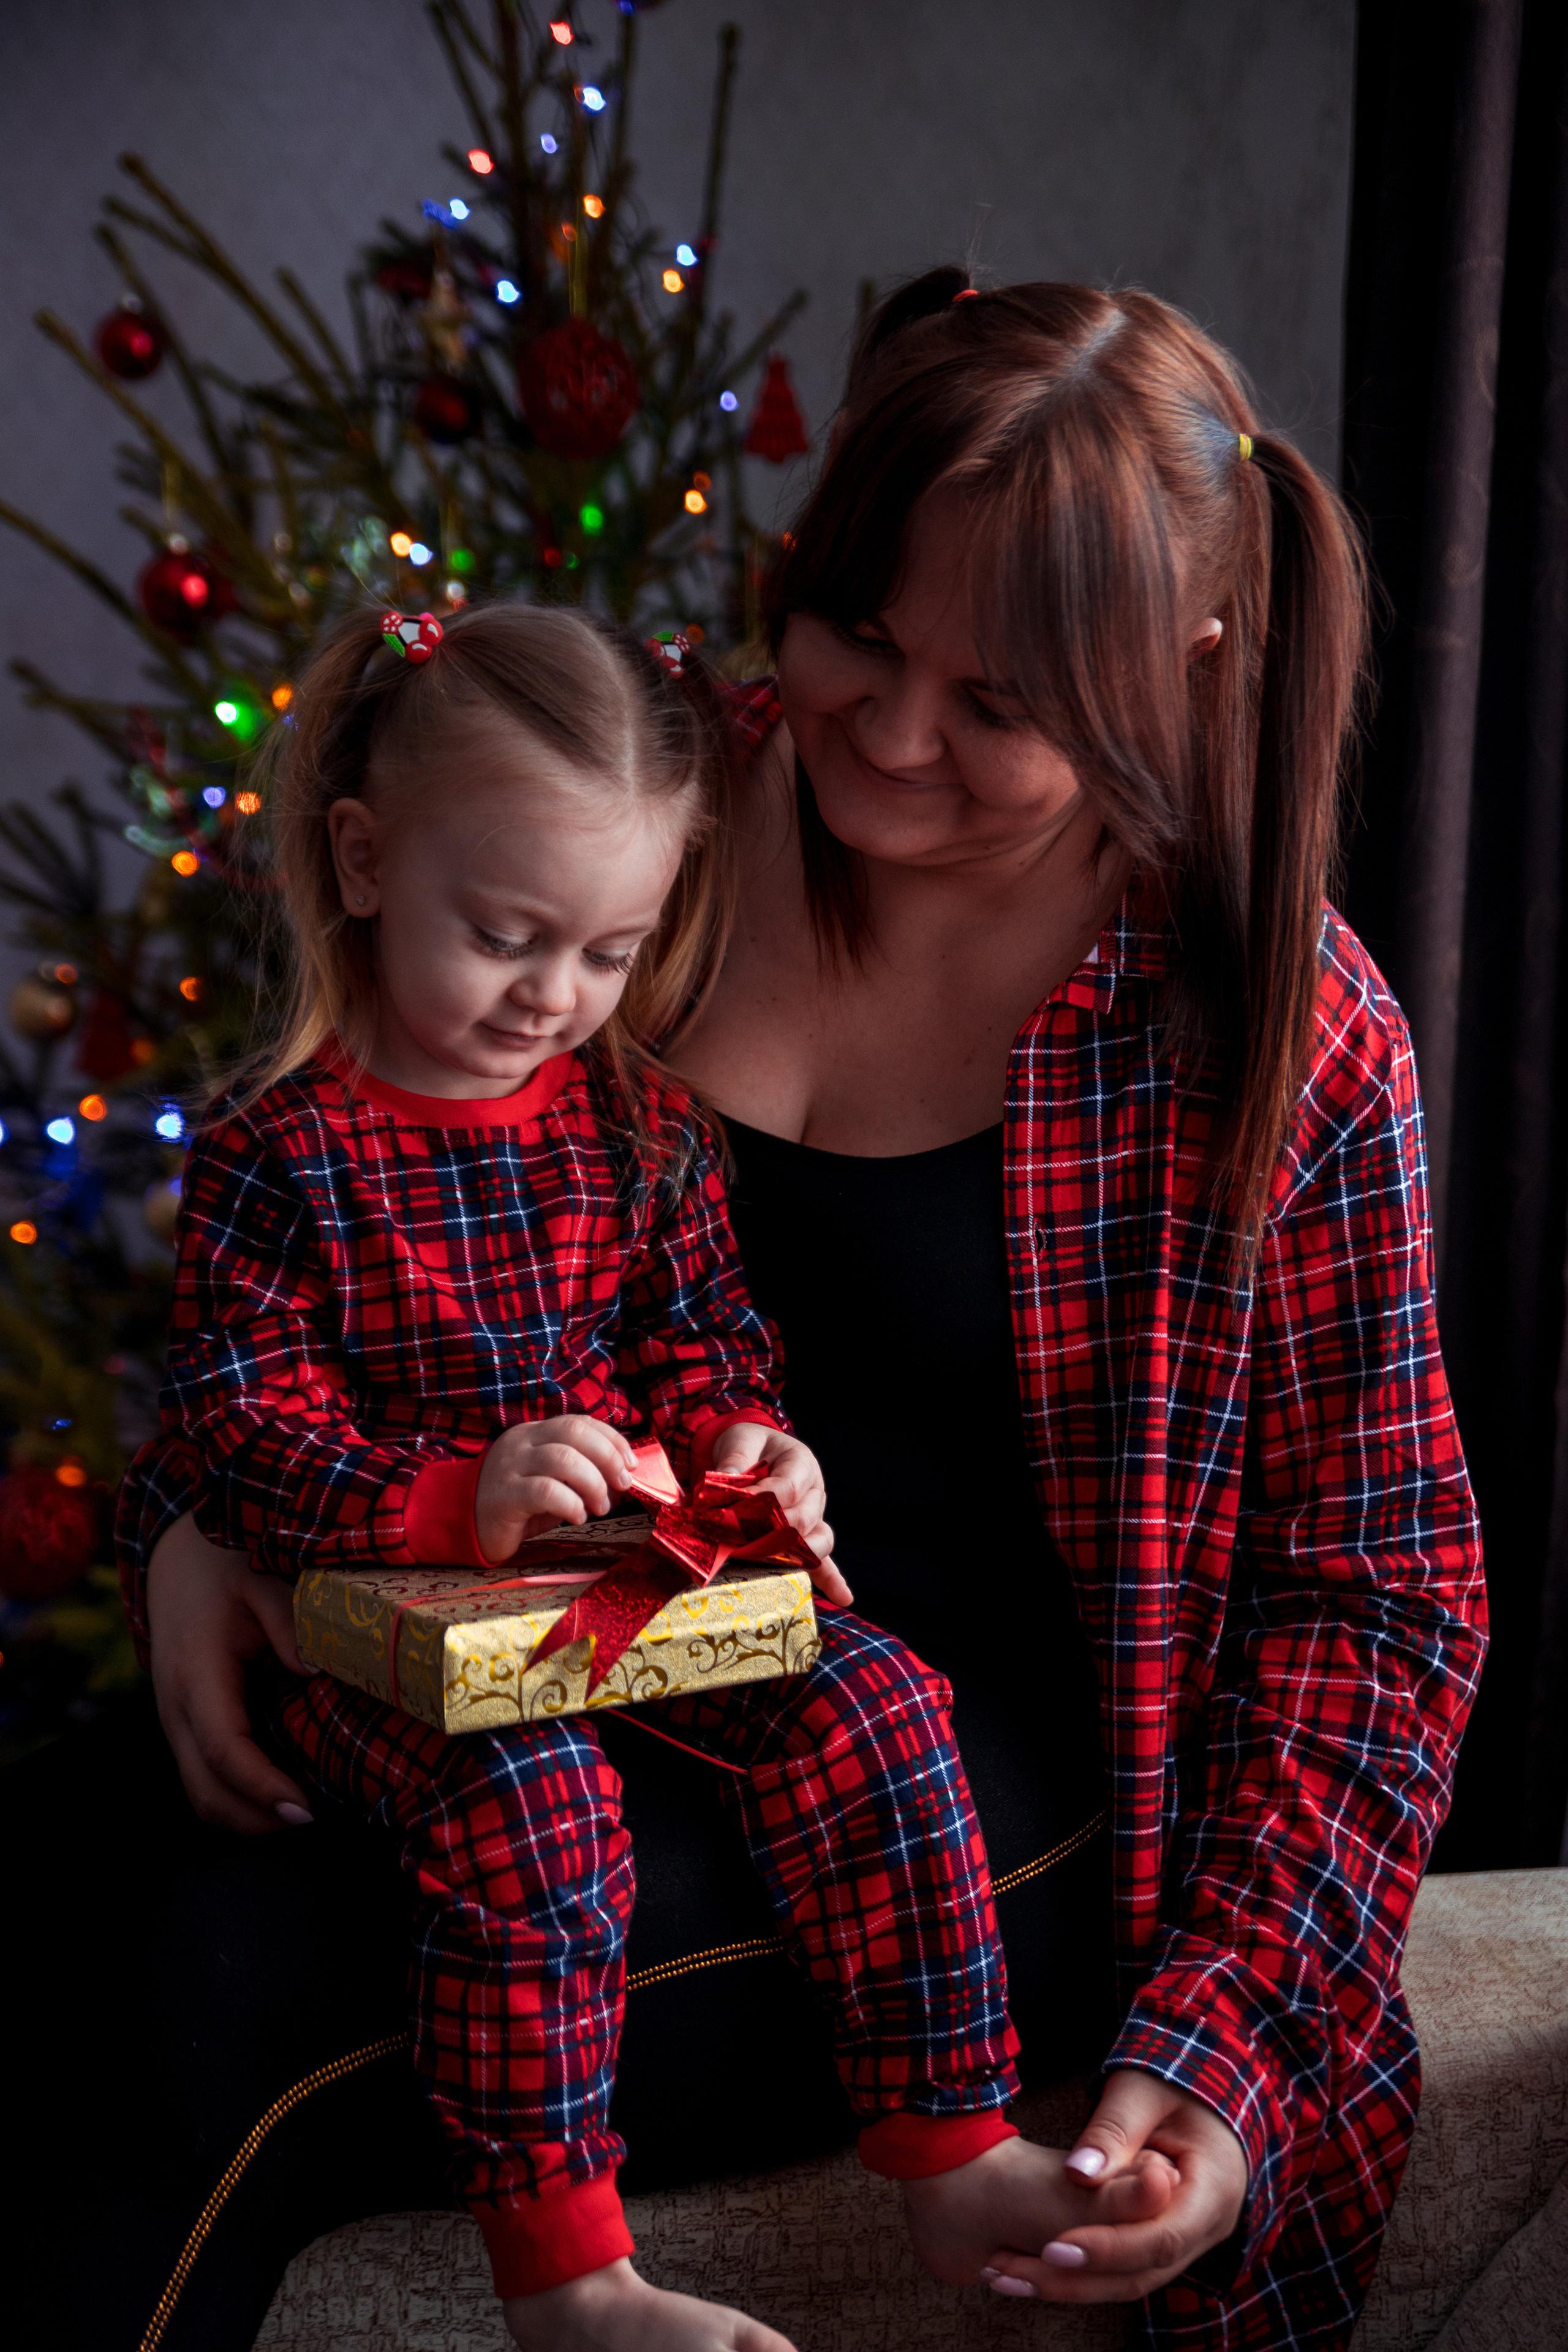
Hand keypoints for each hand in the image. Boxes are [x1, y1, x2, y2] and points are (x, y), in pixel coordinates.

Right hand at [146, 1511, 313, 1835]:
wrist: (177, 1557)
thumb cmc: (223, 1565)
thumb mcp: (262, 1578)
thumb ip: (290, 1623)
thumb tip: (317, 1673)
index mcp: (196, 1675)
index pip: (224, 1750)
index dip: (262, 1787)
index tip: (305, 1810)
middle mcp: (176, 1707)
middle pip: (205, 1791)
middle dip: (256, 1820)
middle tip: (314, 1822)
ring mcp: (175, 1719)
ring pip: (199, 1792)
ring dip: (246, 1816)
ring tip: (302, 1816)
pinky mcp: (184, 1722)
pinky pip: (202, 1776)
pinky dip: (236, 1797)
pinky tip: (278, 1793)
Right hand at [475, 1414, 637, 1562]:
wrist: (463, 1522)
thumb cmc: (516, 1503)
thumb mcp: (549, 1479)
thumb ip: (578, 1470)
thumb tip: (621, 1476)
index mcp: (534, 1433)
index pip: (579, 1421)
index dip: (611, 1439)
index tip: (630, 1463)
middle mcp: (522, 1443)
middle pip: (574, 1432)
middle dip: (607, 1457)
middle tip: (621, 1485)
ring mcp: (510, 1467)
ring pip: (563, 1459)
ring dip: (593, 1483)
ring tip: (600, 1506)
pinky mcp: (504, 1496)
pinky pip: (546, 1492)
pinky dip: (571, 1504)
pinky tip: (577, 1517)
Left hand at [708, 1421, 851, 1606]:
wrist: (752, 1453)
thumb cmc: (749, 1446)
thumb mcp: (740, 1440)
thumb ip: (734, 1459)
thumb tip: (724, 1483)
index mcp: (800, 1463)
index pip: (786, 1488)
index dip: (761, 1502)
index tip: (733, 1510)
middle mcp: (813, 1493)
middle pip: (803, 1519)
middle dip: (771, 1533)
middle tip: (737, 1540)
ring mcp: (813, 1518)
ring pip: (816, 1542)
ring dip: (794, 1555)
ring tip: (770, 1563)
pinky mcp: (807, 1538)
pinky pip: (824, 1561)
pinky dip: (832, 1580)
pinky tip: (842, 1598)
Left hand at [982, 2069, 1248, 2302]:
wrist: (1199, 2090)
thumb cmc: (1171, 2079)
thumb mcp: (1141, 2092)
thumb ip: (1113, 2131)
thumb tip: (1078, 2175)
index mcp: (1214, 2186)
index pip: (1162, 2236)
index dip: (1108, 2248)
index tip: (1053, 2248)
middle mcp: (1209, 2225)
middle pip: (1143, 2270)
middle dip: (1077, 2278)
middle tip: (1011, 2272)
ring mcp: (1191, 2238)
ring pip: (1132, 2279)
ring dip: (1071, 2284)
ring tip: (1004, 2277)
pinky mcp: (1166, 2240)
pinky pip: (1126, 2268)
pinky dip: (1081, 2272)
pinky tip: (1030, 2269)